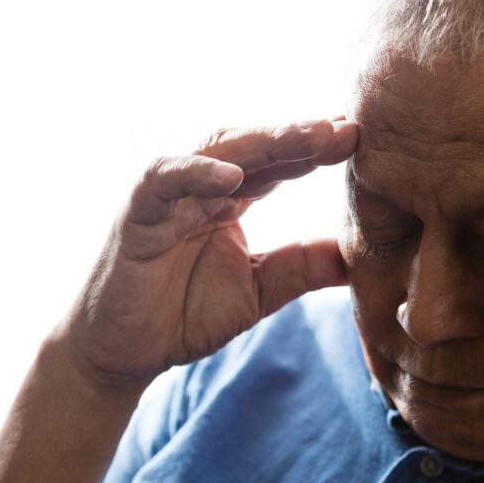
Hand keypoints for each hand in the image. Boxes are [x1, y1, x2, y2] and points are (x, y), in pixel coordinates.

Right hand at [55, 118, 357, 393]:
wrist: (121, 354)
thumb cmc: (181, 317)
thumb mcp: (258, 291)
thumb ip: (302, 268)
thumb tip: (362, 257)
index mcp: (229, 200)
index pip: (279, 165)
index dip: (317, 152)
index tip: (361, 141)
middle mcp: (200, 188)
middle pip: (255, 147)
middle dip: (302, 136)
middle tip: (348, 128)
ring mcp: (167, 195)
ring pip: (216, 151)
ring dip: (264, 140)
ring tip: (312, 136)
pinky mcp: (136, 213)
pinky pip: (163, 180)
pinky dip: (195, 172)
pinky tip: (235, 174)